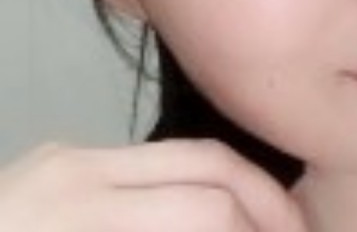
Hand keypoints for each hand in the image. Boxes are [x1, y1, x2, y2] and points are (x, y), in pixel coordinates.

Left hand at [0, 138, 306, 230]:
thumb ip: (170, 231)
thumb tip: (233, 229)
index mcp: (77, 217)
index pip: (202, 210)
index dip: (259, 230)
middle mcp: (76, 171)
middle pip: (206, 166)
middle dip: (267, 202)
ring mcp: (67, 156)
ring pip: (186, 154)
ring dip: (238, 189)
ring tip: (271, 221)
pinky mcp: (62, 155)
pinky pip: (150, 164)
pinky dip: (194, 189)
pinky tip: (212, 215)